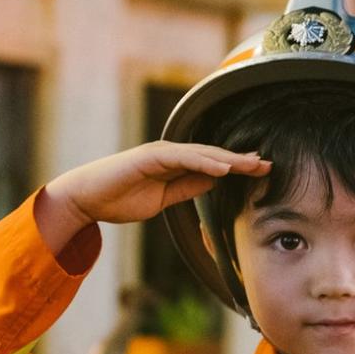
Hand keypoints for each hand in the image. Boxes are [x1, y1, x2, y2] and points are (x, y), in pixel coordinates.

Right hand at [36, 141, 269, 253]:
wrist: (86, 199)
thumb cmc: (120, 199)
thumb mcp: (164, 200)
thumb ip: (188, 188)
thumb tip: (214, 182)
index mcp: (175, 165)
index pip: (213, 164)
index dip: (237, 167)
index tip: (262, 172)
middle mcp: (171, 155)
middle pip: (213, 155)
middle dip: (241, 160)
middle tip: (268, 164)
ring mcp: (161, 154)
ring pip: (202, 153)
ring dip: (229, 158)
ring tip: (252, 164)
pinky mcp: (150, 157)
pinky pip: (182, 158)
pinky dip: (204, 161)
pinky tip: (223, 167)